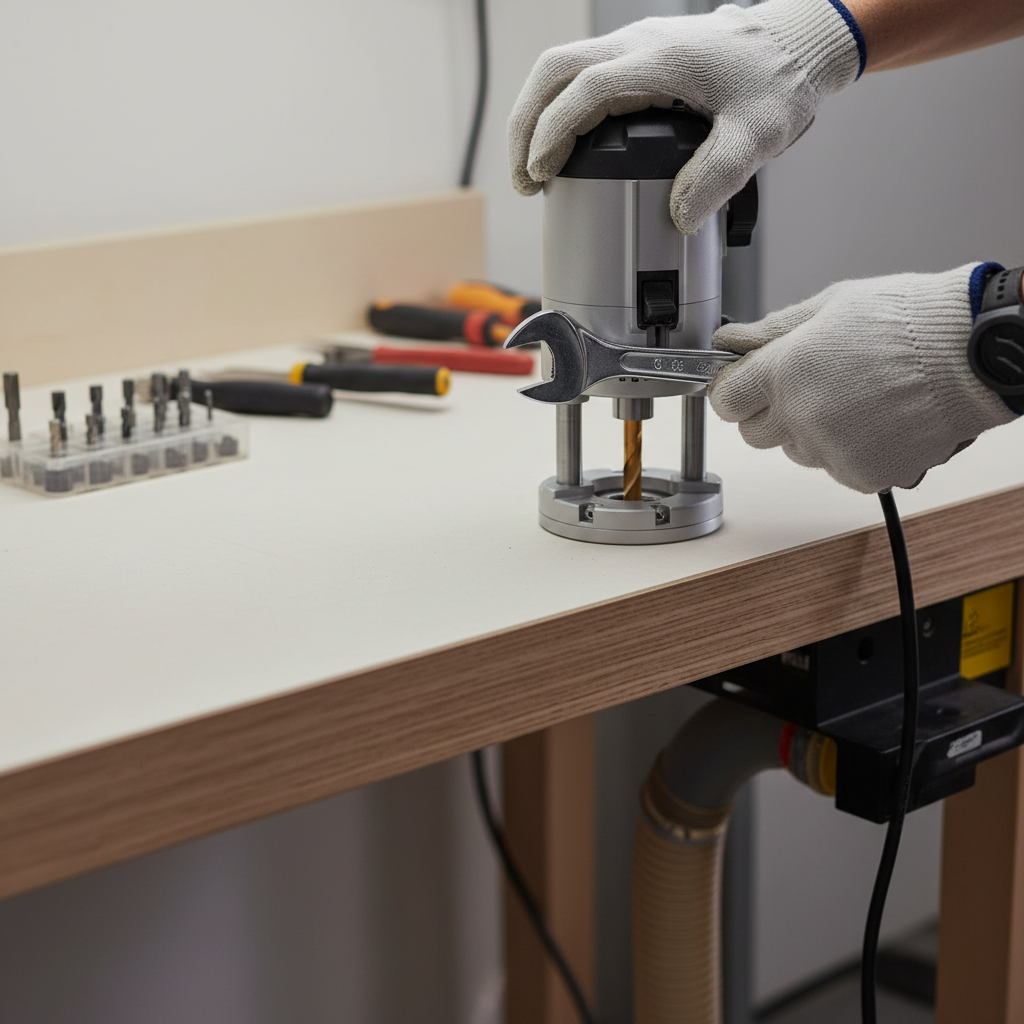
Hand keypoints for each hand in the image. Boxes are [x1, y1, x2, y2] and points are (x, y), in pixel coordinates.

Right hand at [507, 0, 861, 233]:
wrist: (799, 42)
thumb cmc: (780, 81)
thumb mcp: (757, 139)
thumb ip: (716, 179)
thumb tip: (677, 217)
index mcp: (658, 61)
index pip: (582, 92)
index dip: (552, 134)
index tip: (541, 175)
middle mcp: (638, 44)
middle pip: (552, 71)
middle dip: (525, 126)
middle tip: (525, 178)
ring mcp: (636, 44)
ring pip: (560, 67)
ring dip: (536, 114)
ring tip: (534, 168)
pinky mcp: (640, 53)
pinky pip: (581, 72)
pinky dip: (559, 106)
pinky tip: (565, 143)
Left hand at [708, 264, 1018, 493]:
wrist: (972, 354)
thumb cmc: (909, 321)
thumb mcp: (830, 306)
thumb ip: (771, 330)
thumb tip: (731, 341)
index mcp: (785, 371)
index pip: (726, 400)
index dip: (733, 390)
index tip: (742, 383)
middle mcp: (801, 416)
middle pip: (754, 433)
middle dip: (768, 411)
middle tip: (804, 385)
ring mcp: (831, 451)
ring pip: (795, 451)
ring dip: (809, 431)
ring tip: (852, 397)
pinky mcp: (861, 474)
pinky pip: (834, 467)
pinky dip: (847, 449)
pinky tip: (873, 418)